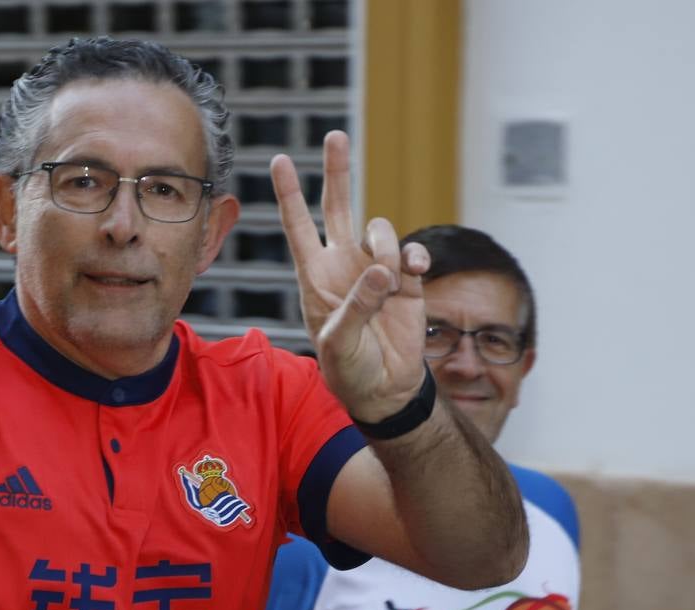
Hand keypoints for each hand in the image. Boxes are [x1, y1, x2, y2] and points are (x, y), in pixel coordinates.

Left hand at [270, 131, 430, 422]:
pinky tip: (413, 271)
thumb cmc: (349, 369)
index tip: (280, 160)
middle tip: (335, 137)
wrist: (385, 387)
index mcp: (315, 275)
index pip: (298, 226)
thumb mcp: (339, 342)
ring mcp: (375, 268)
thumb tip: (381, 269)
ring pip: (380, 229)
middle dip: (337, 171)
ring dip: (386, 247)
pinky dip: (415, 257)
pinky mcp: (406, 279)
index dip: (289, 194)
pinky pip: (412, 252)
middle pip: (338, 205)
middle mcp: (343, 264)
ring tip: (388, 281)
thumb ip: (357, 305)